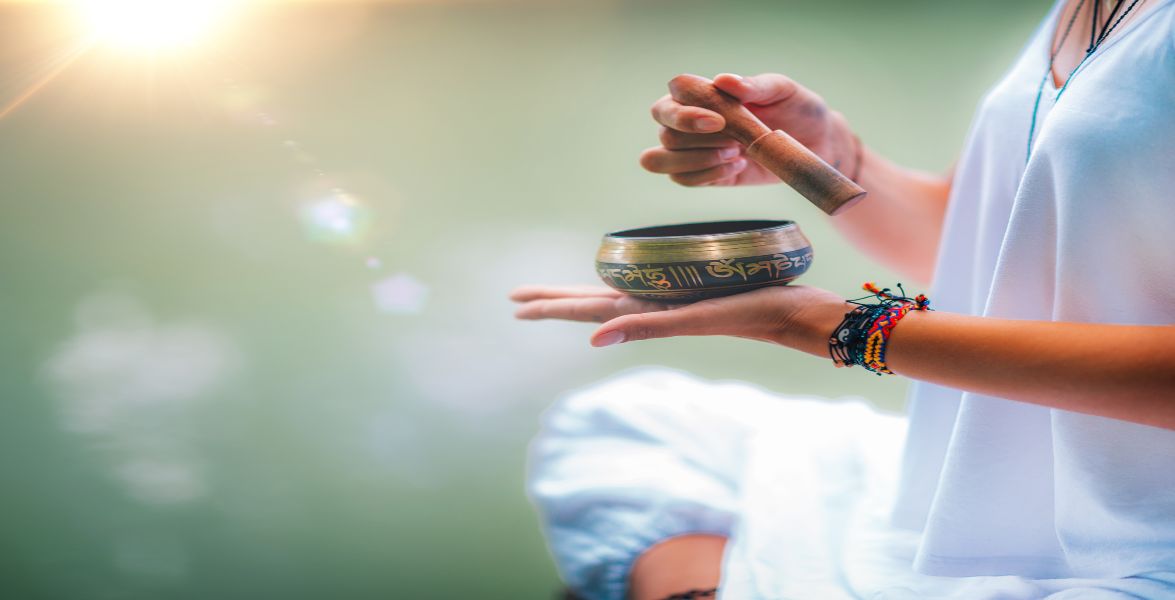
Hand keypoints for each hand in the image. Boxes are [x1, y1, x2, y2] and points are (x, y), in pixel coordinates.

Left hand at [510, 284, 848, 355]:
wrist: (802, 315)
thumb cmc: (757, 311)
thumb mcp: (699, 317)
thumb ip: (649, 326)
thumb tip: (594, 339)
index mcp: (651, 312)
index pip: (589, 308)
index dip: (552, 306)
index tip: (517, 304)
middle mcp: (657, 306)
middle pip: (593, 302)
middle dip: (555, 300)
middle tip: (517, 298)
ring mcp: (674, 299)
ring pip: (614, 296)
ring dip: (581, 295)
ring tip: (553, 294)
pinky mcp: (694, 290)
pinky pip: (645, 287)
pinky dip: (622, 285)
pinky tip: (620, 285)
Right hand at [639, 73, 856, 186]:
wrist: (816, 143)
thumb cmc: (798, 109)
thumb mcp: (784, 90)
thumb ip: (755, 85)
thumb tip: (724, 80)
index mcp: (707, 91)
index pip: (676, 90)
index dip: (687, 108)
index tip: (720, 120)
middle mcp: (692, 119)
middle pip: (664, 129)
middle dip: (695, 139)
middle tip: (734, 140)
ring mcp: (694, 149)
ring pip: (661, 158)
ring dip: (697, 160)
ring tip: (735, 154)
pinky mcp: (704, 174)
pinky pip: (682, 180)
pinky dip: (706, 176)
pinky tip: (736, 167)